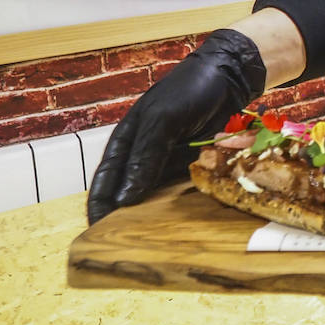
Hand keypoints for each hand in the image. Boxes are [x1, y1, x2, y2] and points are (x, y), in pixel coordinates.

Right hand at [87, 29, 266, 223]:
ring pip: (157, 195)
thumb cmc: (189, 90)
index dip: (99, 206)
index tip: (94, 234)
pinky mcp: (193, 166)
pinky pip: (185, 189)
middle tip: (127, 247)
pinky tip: (187, 223)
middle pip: (129, 193)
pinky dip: (184, 203)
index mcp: (126, 142)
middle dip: (127, 218)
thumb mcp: (162, 120)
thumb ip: (145, 155)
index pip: (105, 181)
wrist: (230, 76)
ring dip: (157, 215)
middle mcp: (144, 156)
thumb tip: (125, 196)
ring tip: (155, 242)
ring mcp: (169, 162)